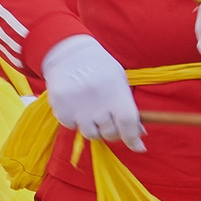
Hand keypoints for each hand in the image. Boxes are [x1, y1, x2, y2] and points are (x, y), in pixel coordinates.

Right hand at [42, 34, 144, 148]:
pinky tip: (77, 105)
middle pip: (110, 133)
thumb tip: (140, 132)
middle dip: (113, 132)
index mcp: (115, 92)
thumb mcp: (119, 80)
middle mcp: (97, 102)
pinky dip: (76, 121)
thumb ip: (128, 106)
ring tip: (92, 110)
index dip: (134, 139)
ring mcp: (77, 107)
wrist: (68, 53)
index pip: (128, 123)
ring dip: (94, 128)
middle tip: (110, 120)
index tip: (139, 146)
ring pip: (91, 134)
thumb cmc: (99, 67)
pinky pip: (72, 127)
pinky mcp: (60, 110)